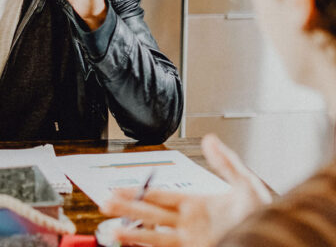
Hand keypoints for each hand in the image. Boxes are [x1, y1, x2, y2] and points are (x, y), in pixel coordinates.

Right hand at [101, 134, 271, 246]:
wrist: (273, 242)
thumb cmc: (265, 217)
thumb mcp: (247, 185)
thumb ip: (226, 163)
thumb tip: (210, 140)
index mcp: (197, 205)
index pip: (160, 197)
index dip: (139, 192)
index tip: (119, 189)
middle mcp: (189, 224)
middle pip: (150, 214)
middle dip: (126, 208)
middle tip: (104, 202)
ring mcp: (191, 240)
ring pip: (154, 235)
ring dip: (132, 231)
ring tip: (111, 229)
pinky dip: (144, 245)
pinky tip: (131, 243)